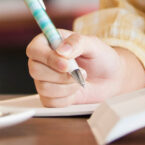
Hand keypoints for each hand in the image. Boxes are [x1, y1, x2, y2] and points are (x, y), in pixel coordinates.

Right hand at [26, 31, 144, 106]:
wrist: (110, 78)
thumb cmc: (100, 57)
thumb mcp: (93, 44)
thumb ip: (77, 43)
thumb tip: (62, 50)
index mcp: (49, 42)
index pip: (34, 49)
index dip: (47, 58)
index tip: (66, 64)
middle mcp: (43, 60)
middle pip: (35, 70)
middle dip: (59, 75)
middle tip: (79, 73)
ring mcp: (44, 79)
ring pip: (43, 88)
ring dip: (66, 87)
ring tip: (80, 80)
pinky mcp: (50, 96)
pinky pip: (50, 102)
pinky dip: (66, 98)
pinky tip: (75, 90)